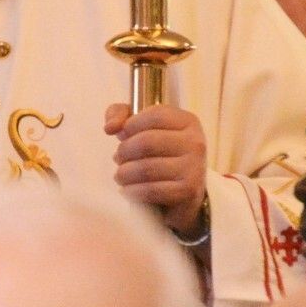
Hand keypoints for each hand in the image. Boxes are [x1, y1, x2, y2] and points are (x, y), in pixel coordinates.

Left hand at [104, 102, 206, 234]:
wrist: (184, 189)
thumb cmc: (160, 152)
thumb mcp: (143, 126)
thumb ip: (121, 115)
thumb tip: (110, 127)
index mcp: (187, 121)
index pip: (154, 115)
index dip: (131, 125)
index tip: (122, 134)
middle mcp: (195, 142)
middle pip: (147, 142)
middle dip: (124, 151)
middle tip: (118, 158)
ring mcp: (194, 168)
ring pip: (146, 168)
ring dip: (124, 173)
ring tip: (120, 175)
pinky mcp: (188, 191)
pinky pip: (151, 190)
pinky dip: (133, 191)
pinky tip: (127, 190)